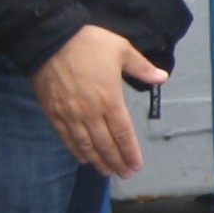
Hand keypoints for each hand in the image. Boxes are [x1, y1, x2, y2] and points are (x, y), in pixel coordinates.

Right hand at [32, 24, 168, 177]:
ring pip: (86, 145)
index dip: (130, 152)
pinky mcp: (53, 112)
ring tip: (106, 172)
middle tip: (125, 174)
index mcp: (110, 100)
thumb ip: (142, 68)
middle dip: (117, 162)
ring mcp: (70, 115)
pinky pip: (66, 137)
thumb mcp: (122, 50)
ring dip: (97, 161)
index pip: (123, 134)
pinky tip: (82, 158)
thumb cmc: (89, 43)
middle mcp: (91, 113)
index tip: (136, 165)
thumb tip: (162, 77)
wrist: (50, 38)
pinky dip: (75, 150)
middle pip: (106, 145)